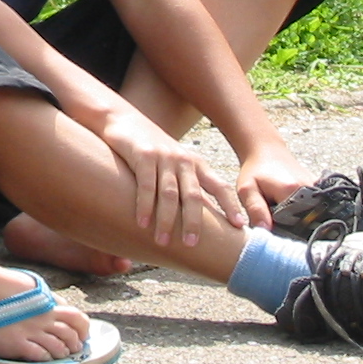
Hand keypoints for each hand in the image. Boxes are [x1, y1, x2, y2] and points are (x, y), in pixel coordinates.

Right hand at [100, 106, 245, 246]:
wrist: (122, 118)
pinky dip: (144, 205)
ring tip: (162, 241)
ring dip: (166, 219)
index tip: (240, 227)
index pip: (219, 186)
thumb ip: (187, 185)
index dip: (230, 206)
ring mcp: (163, 157)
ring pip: (169, 194)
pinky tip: (142, 222)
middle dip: (193, 222)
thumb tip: (204, 218)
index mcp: (195, 164)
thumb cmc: (150, 148)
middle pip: (193, 196)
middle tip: (191, 244)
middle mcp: (183, 160)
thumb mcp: (174, 163)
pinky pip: (145, 185)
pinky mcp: (143, 155)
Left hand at [236, 145, 316, 229]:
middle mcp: (310, 189)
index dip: (281, 232)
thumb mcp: (246, 190)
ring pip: (310, 216)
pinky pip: (315, 207)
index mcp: (291, 191)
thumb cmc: (254, 170)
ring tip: (280, 208)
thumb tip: (265, 232)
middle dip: (290, 227)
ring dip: (297, 219)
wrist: (266, 150)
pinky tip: (291, 205)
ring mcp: (317, 188)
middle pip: (304, 222)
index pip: (292, 226)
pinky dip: (304, 211)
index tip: (271, 229)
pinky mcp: (319, 187)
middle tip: (274, 216)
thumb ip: (255, 210)